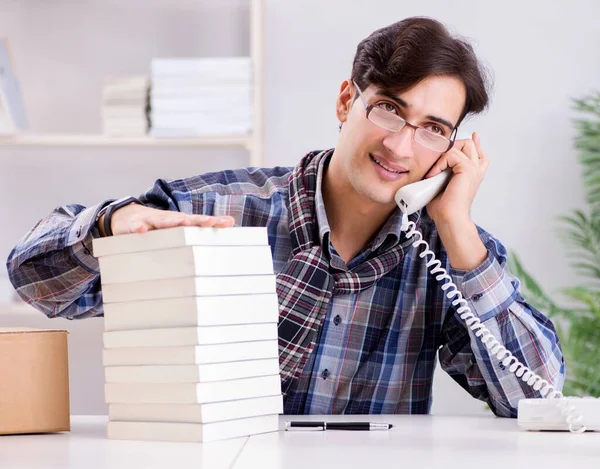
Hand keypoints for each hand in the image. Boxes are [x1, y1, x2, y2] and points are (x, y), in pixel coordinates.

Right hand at [97, 204, 234, 236]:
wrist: (127, 217)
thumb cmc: (159, 225)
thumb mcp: (178, 228)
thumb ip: (200, 228)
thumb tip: (230, 222)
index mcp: (180, 221)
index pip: (199, 221)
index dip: (212, 222)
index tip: (226, 223)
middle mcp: (168, 219)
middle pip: (185, 219)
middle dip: (197, 221)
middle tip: (209, 222)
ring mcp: (151, 221)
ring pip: (163, 221)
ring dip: (173, 221)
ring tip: (183, 222)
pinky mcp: (135, 225)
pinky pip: (137, 227)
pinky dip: (139, 228)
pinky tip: (142, 230)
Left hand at [423, 132, 488, 225]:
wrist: (449, 219)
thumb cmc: (443, 208)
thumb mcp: (440, 186)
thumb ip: (440, 175)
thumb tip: (428, 172)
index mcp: (473, 174)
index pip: (478, 154)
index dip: (475, 143)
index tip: (473, 135)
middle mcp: (476, 170)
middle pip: (470, 144)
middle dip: (453, 145)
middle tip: (437, 159)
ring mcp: (474, 169)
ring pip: (464, 144)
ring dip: (445, 154)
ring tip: (435, 170)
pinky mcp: (468, 169)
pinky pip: (452, 154)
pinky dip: (440, 162)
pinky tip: (433, 175)